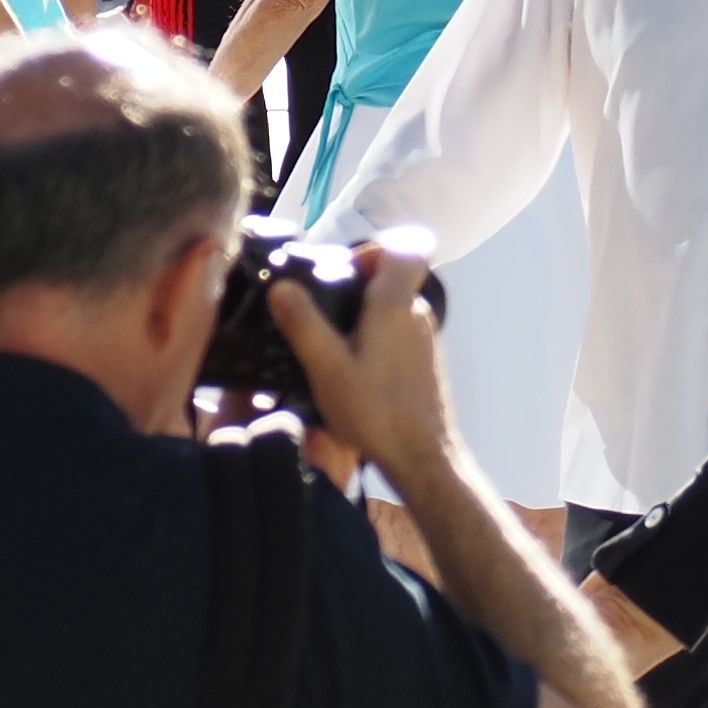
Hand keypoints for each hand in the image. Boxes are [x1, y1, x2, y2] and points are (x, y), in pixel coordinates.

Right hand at [275, 241, 456, 489]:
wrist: (422, 458)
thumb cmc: (375, 410)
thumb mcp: (328, 369)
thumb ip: (303, 324)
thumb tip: (281, 286)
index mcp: (396, 304)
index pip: (406, 248)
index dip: (376, 249)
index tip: (344, 270)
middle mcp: (417, 314)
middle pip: (393, 280)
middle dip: (358, 288)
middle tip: (322, 313)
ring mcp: (426, 340)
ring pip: (395, 310)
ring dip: (365, 319)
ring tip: (332, 349)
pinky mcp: (426, 364)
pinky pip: (399, 335)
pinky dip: (377, 342)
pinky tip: (354, 375)